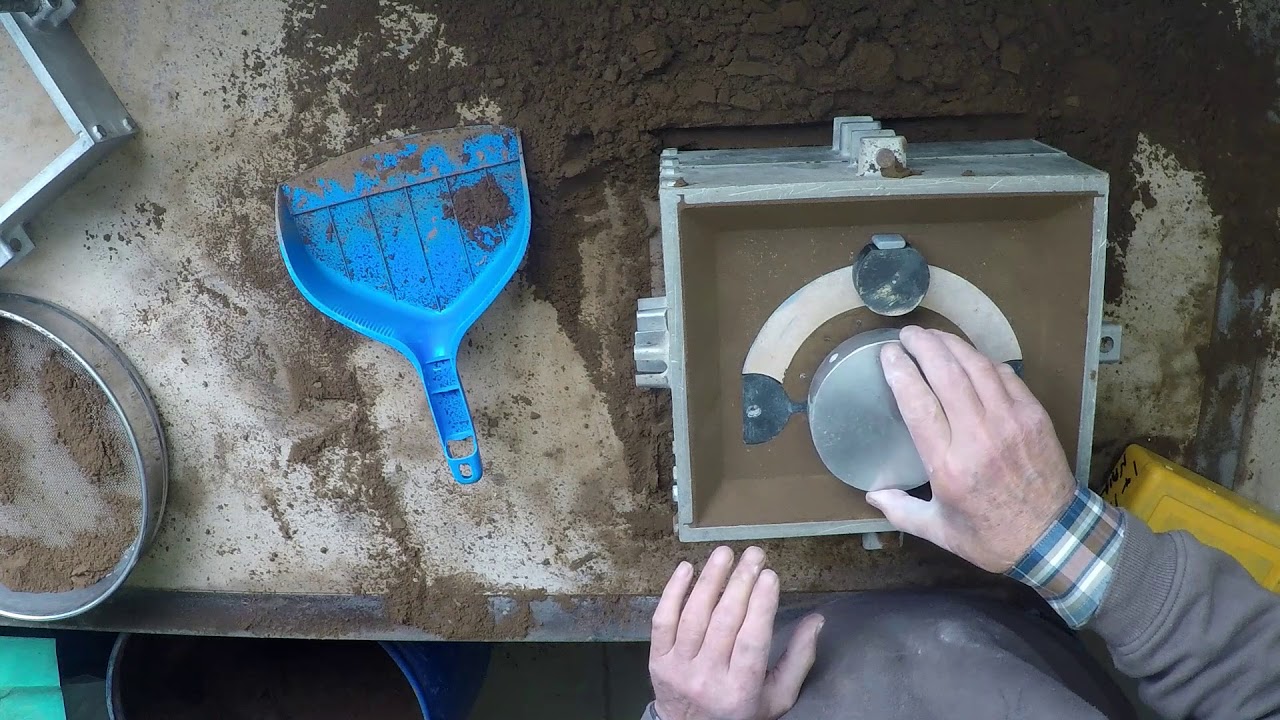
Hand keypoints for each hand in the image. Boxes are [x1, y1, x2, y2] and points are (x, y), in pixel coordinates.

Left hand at [649, 546, 823, 719]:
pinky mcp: (657, 659)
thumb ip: (798, 659)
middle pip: (724, 622)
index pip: (751, 641)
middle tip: (754, 554)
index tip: (770, 575)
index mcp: (741, 690)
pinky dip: (672, 592)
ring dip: (710, 579)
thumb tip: (816, 619)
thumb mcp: (777, 697)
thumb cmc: (740, 711)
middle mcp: (707, 678)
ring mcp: (678, 668)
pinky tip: (686, 569)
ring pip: (694, 616)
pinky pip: (662, 620)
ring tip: (725, 553)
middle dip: (741, 582)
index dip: (761, 606)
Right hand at [865, 326, 1075, 571]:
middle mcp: (978, 437)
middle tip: (907, 335)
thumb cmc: (992, 537)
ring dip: (952, 345)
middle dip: (923, 346)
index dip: (900, 371)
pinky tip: (969, 357)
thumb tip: (872, 496)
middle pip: (946, 374)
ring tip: (933, 336)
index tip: (888, 354)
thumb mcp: (940, 532)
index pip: (918, 403)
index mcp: (948, 466)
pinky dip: (983, 361)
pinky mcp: (1034, 416)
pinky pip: (1005, 376)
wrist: (1054, 538)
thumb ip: (901, 511)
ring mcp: (1010, 422)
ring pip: (976, 367)